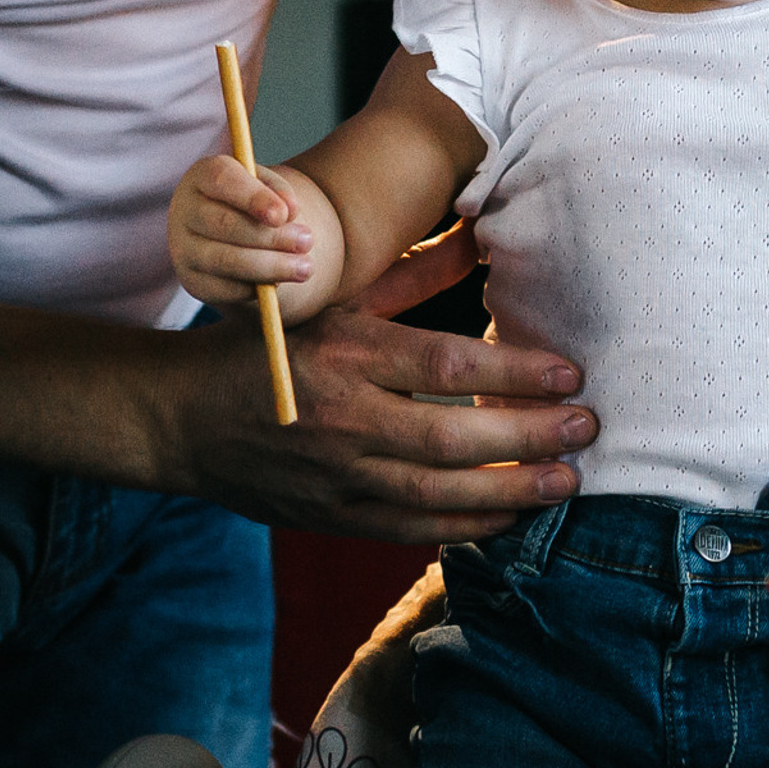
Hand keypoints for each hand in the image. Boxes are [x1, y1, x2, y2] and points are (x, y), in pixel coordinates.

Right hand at [166, 223, 598, 542]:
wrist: (182, 418)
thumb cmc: (270, 346)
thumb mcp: (333, 298)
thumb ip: (409, 276)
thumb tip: (480, 238)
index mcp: (344, 352)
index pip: (447, 365)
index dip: (516, 373)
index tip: (571, 373)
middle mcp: (342, 418)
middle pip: (452, 436)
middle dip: (530, 436)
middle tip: (587, 427)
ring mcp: (335, 477)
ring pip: (439, 493)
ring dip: (513, 491)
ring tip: (567, 480)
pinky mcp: (331, 518)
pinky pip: (412, 529)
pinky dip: (467, 526)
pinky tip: (513, 516)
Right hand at [169, 156, 314, 307]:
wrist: (225, 233)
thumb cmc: (249, 201)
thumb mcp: (265, 186)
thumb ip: (279, 192)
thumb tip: (289, 211)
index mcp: (202, 176)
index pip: (222, 180)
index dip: (254, 198)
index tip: (283, 215)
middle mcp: (185, 210)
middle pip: (225, 224)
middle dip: (271, 236)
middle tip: (308, 241)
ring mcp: (183, 248)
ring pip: (225, 260)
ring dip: (269, 266)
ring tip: (305, 268)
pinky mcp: (192, 281)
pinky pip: (224, 288)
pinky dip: (255, 287)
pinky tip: (278, 282)